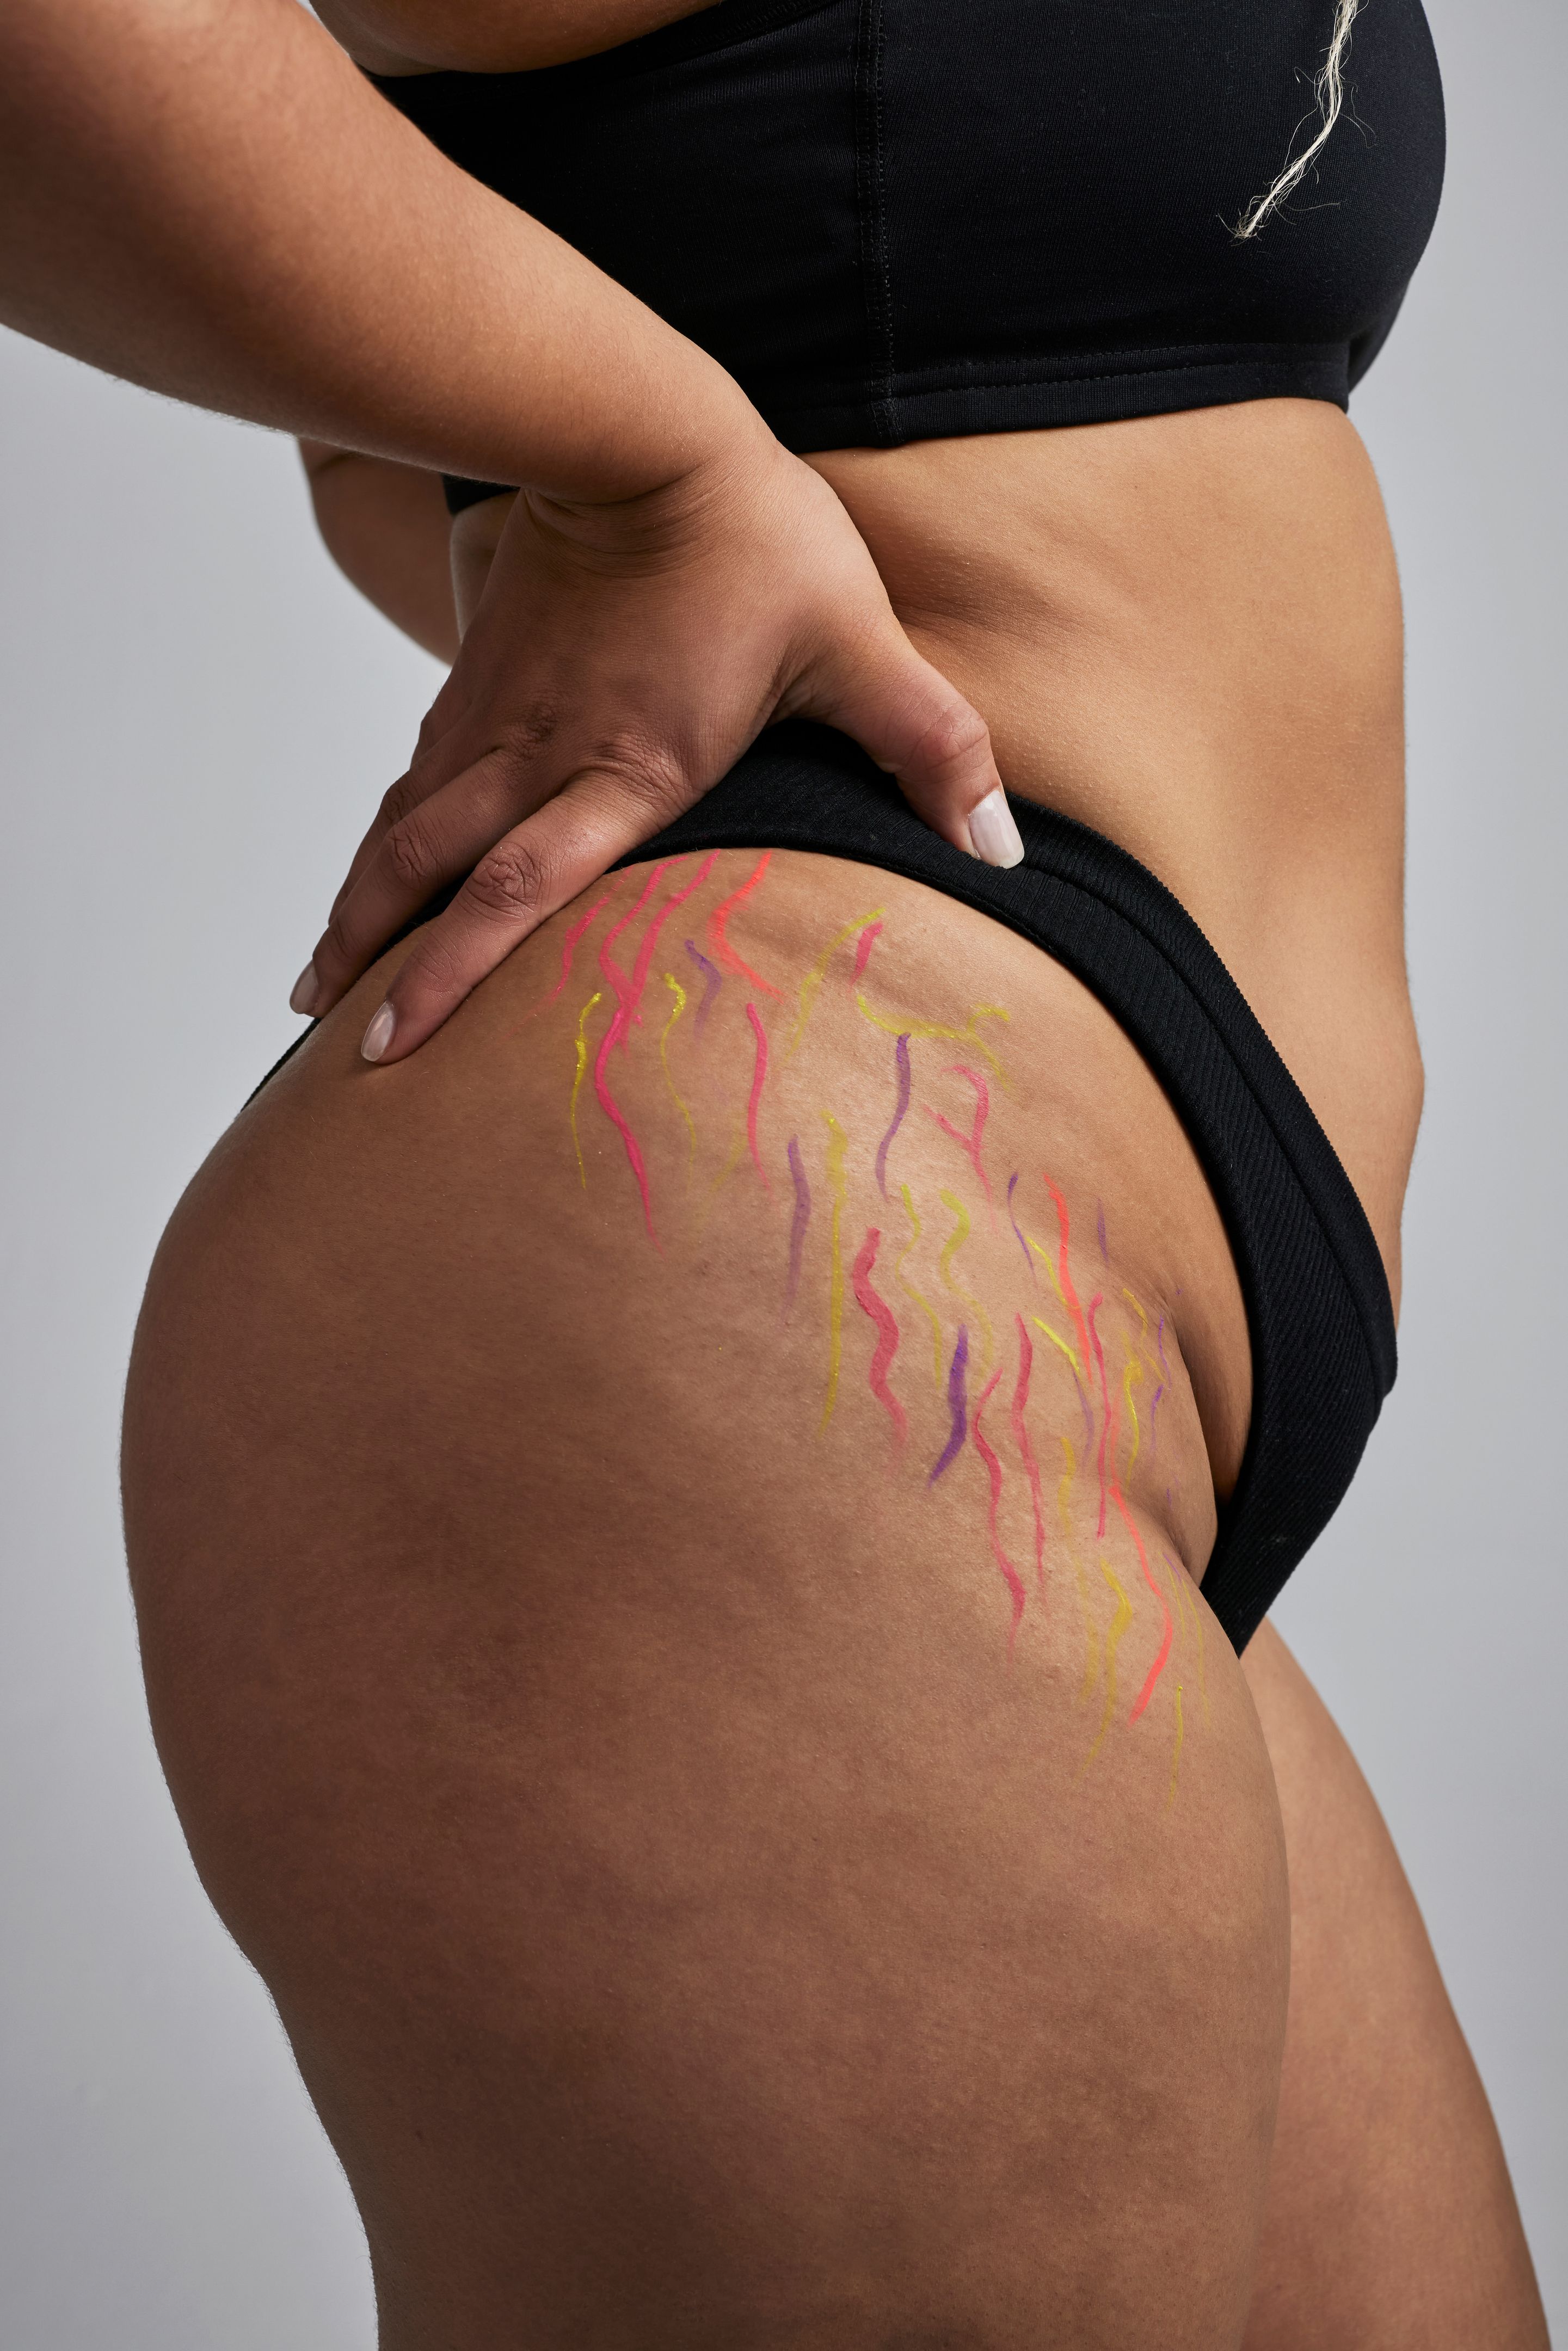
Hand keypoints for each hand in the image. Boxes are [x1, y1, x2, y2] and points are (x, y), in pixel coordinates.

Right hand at [293, 418, 1019, 1062]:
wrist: (640, 426)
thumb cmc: (753, 538)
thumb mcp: (860, 644)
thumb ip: (931, 749)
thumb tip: (1005, 847)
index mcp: (626, 768)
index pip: (517, 891)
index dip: (451, 974)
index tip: (396, 1041)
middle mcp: (541, 752)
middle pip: (426, 871)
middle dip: (370, 957)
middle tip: (323, 1034)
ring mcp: (496, 714)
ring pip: (405, 826)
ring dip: (359, 904)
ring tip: (317, 976)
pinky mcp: (478, 675)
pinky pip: (418, 773)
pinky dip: (388, 835)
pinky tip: (376, 868)